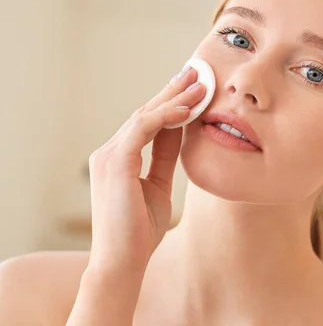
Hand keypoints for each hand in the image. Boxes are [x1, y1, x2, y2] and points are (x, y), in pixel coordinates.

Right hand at [87, 66, 204, 271]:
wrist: (123, 261)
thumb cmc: (140, 229)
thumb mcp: (159, 184)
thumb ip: (165, 156)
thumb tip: (180, 128)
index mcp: (119, 157)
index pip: (146, 122)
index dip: (170, 103)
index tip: (192, 88)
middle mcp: (110, 151)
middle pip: (145, 112)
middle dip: (173, 91)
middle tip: (197, 73)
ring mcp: (109, 156)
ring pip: (144, 115)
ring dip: (175, 98)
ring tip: (201, 85)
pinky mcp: (115, 162)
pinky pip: (143, 128)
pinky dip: (165, 116)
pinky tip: (187, 108)